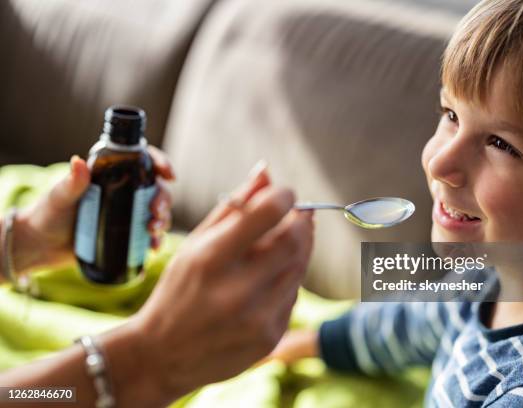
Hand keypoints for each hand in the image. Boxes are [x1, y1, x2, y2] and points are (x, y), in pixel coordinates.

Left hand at [11, 146, 173, 273]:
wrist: (39, 246)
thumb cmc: (46, 215)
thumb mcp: (60, 197)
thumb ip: (71, 183)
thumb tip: (78, 162)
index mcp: (112, 175)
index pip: (143, 162)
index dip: (161, 164)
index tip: (168, 175)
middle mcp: (124, 193)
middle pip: (156, 190)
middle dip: (163, 200)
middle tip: (156, 212)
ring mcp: (127, 215)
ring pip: (157, 213)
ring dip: (162, 221)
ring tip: (152, 231)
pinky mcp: (125, 236)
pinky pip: (148, 237)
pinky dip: (155, 242)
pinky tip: (153, 249)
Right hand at [130, 164, 314, 401]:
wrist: (162, 357)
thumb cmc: (177, 291)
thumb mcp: (194, 244)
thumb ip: (233, 207)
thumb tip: (267, 171)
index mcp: (212, 260)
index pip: (266, 214)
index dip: (284, 196)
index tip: (286, 193)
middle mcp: (236, 291)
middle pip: (294, 241)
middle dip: (302, 222)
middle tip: (299, 214)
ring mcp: (256, 318)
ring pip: (299, 268)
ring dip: (299, 248)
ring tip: (284, 243)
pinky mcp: (269, 338)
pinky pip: (293, 295)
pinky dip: (287, 280)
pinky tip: (268, 279)